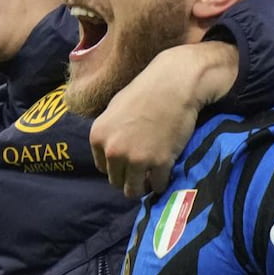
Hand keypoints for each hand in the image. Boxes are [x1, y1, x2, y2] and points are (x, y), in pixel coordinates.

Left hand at [89, 41, 236, 196]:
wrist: (174, 84)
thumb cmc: (145, 91)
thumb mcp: (115, 110)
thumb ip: (110, 134)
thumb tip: (110, 152)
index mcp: (99, 137)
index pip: (103, 167)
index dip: (117, 166)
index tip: (128, 162)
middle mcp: (113, 151)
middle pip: (116, 181)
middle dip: (128, 178)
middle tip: (141, 171)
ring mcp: (136, 159)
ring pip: (133, 190)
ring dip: (143, 186)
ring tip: (151, 179)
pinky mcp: (159, 164)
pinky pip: (158, 185)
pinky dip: (162, 183)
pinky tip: (165, 174)